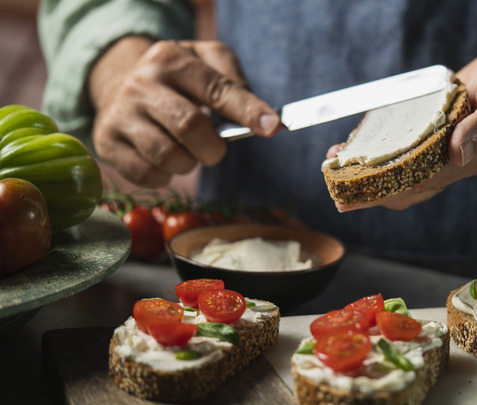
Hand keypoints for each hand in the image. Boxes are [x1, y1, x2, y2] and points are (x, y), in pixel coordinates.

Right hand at [89, 37, 280, 186]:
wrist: (120, 84)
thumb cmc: (178, 79)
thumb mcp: (207, 61)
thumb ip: (234, 80)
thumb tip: (261, 117)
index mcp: (170, 59)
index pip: (217, 88)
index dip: (247, 110)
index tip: (272, 127)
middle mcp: (140, 84)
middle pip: (190, 126)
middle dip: (214, 148)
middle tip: (215, 149)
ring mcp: (119, 114)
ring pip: (167, 156)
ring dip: (189, 164)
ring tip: (186, 151)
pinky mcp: (107, 143)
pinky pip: (146, 175)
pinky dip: (165, 176)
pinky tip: (164, 160)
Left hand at [331, 38, 476, 211]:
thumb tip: (458, 155)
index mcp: (474, 157)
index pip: (424, 181)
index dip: (388, 188)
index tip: (356, 192)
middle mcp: (458, 160)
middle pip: (409, 185)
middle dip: (371, 189)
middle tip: (335, 190)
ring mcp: (449, 149)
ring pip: (406, 171)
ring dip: (372, 173)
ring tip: (336, 166)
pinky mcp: (443, 134)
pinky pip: (410, 150)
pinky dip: (385, 151)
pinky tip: (361, 144)